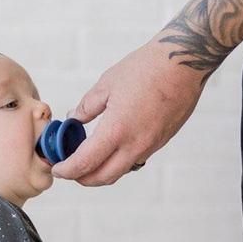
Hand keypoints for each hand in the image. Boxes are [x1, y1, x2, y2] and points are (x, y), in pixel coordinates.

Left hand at [51, 39, 204, 184]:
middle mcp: (134, 145)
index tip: (58, 169)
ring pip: (120, 171)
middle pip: (103, 177)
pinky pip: (135, 160)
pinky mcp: (160, 141)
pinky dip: (119, 161)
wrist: (184, 63)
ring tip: (88, 159)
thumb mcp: (106, 85)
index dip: (68, 170)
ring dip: (101, 172)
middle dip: (82, 178)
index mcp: (116, 130)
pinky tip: (112, 147)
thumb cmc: (145, 68)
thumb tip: (74, 119)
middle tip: (70, 170)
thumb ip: (86, 107)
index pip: (85, 163)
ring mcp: (150, 146)